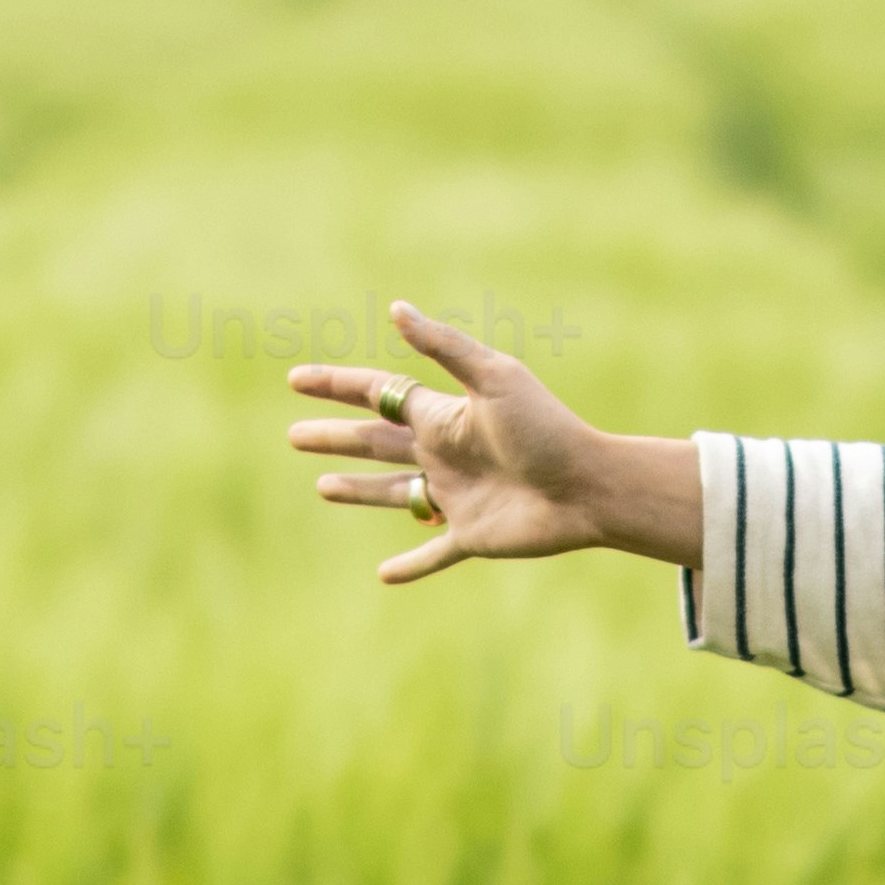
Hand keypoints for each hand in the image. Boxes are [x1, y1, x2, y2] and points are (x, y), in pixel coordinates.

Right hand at [276, 299, 695, 583]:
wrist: (588, 486)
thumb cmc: (545, 428)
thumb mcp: (494, 379)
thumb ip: (445, 348)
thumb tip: (396, 308)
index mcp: (443, 415)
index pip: (379, 394)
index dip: (337, 386)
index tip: (297, 379)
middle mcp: (443, 453)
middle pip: (375, 443)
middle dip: (335, 438)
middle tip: (295, 436)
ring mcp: (454, 496)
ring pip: (393, 494)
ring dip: (358, 491)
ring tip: (323, 488)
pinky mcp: (470, 535)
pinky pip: (433, 553)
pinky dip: (410, 565)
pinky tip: (385, 576)